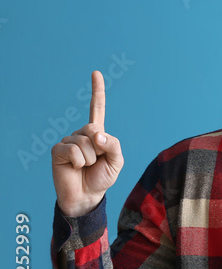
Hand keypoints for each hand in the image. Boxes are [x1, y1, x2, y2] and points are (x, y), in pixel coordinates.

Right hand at [51, 71, 123, 216]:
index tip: (95, 73)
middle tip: (96, 161)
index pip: (97, 108)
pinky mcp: (58, 150)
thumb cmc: (102, 177)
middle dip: (100, 148)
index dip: (96, 91)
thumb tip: (97, 134)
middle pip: (94, 129)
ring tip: (86, 166)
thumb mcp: (117, 161)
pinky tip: (74, 167)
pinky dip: (79, 161)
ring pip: (85, 143)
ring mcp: (68, 141)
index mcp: (97, 133)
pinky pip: (73, 151)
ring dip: (90, 159)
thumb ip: (114, 144)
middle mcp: (81, 133)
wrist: (87, 195)